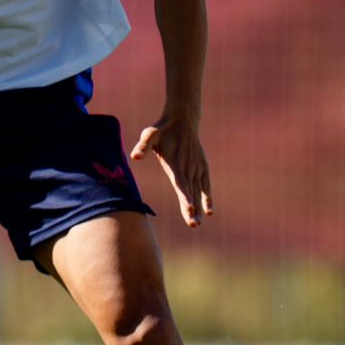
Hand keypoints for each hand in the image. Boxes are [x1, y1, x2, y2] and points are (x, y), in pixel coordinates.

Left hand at [132, 108, 213, 227]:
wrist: (183, 120)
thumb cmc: (162, 129)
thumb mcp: (150, 134)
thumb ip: (143, 146)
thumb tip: (135, 156)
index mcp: (175, 162)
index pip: (180, 183)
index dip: (185, 196)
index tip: (188, 208)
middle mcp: (188, 167)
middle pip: (190, 191)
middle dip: (191, 208)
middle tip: (193, 224)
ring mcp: (196, 167)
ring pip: (198, 191)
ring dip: (199, 207)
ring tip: (196, 223)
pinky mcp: (202, 167)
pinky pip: (206, 185)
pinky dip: (207, 197)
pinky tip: (208, 211)